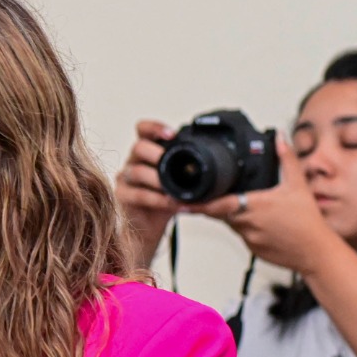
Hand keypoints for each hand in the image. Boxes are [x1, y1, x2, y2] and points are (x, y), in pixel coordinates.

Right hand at [114, 120, 181, 261]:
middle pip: (139, 147)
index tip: (171, 134)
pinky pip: (138, 194)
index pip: (144, 130)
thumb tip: (233, 171)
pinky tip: (171, 203)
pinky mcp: (123, 196)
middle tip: (169, 163)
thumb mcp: (181, 183)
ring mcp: (126, 178)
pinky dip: (157, 199)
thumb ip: (195, 172)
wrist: (149, 228)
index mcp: (149, 152)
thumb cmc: (166, 202)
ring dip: (159, 180)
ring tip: (174, 190)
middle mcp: (135, 161)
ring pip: (137, 171)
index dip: (155, 128)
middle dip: (157, 154)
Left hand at [188, 136, 338, 273]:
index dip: (198, 203)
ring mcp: (248, 238)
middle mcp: (247, 224)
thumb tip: (279, 138)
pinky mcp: (252, 249)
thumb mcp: (298, 184)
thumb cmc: (307, 222)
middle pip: (220, 212)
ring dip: (233, 214)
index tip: (183, 201)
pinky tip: (262, 222)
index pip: (217, 204)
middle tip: (213, 197)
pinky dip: (246, 227)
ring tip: (252, 207)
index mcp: (254, 206)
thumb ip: (286, 159)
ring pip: (231, 223)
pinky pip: (242, 235)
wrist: (315, 252)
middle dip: (217, 203)